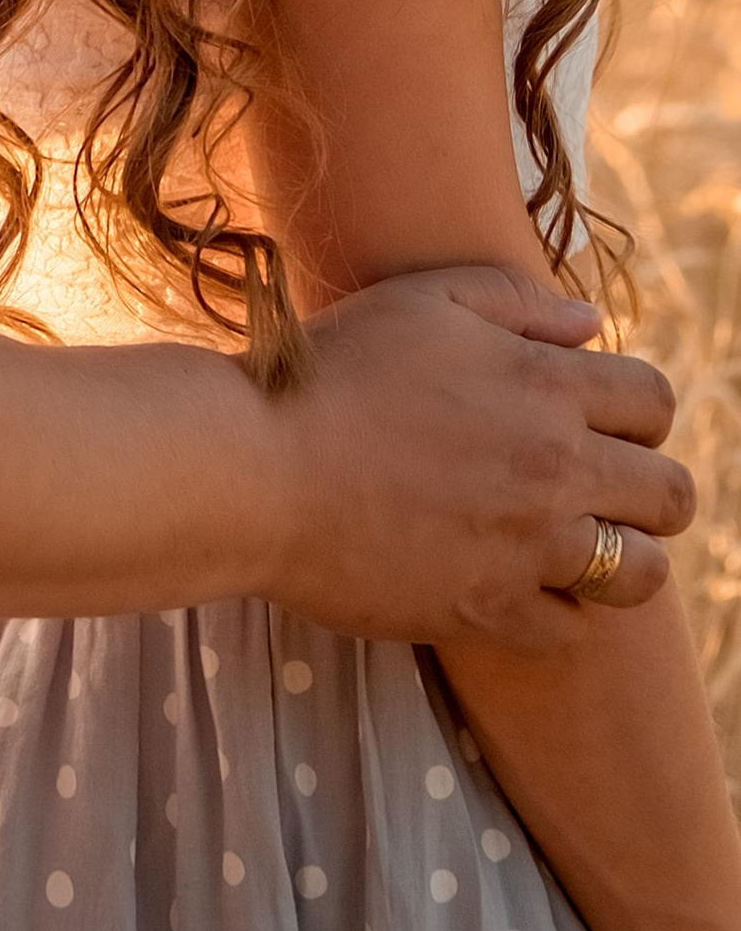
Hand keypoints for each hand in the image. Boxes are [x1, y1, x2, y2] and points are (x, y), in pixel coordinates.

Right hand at [261, 264, 690, 652]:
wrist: (257, 466)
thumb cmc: (331, 369)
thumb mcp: (420, 301)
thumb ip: (515, 301)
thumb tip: (589, 325)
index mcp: (544, 386)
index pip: (655, 402)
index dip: (638, 410)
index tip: (600, 419)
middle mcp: (556, 468)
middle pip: (672, 495)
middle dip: (648, 489)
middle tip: (595, 487)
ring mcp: (529, 547)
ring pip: (643, 574)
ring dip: (620, 558)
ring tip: (570, 544)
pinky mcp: (491, 609)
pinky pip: (570, 629)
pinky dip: (554, 610)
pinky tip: (513, 582)